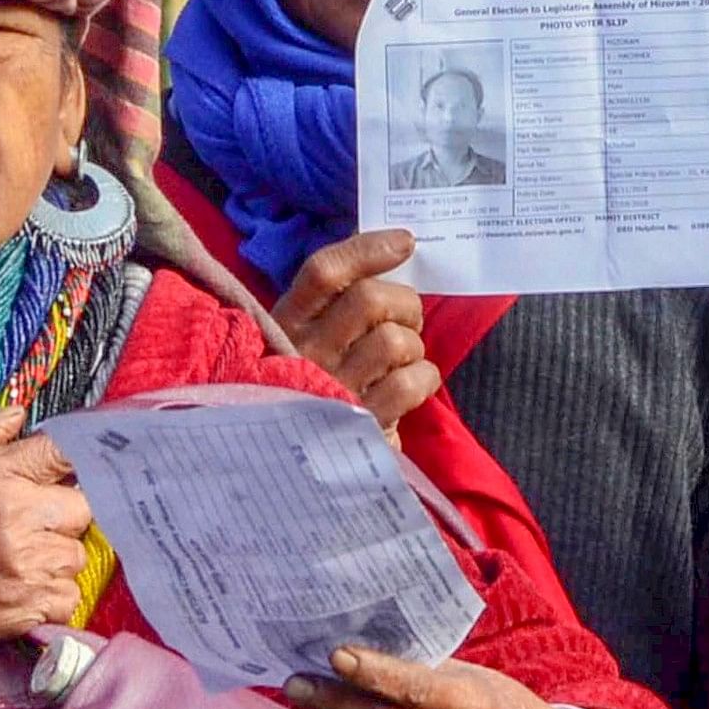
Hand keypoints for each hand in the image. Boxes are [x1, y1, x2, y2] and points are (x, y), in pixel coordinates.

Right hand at [0, 410, 91, 670]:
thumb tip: (19, 413)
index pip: (64, 452)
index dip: (71, 460)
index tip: (62, 472)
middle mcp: (19, 515)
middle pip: (83, 505)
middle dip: (64, 513)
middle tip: (34, 523)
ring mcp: (29, 563)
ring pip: (77, 553)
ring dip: (58, 557)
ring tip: (22, 559)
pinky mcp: (32, 605)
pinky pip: (71, 596)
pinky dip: (54, 597)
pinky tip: (23, 590)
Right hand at [277, 230, 437, 431]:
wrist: (296, 466)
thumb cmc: (313, 387)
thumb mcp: (305, 341)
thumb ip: (334, 304)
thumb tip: (393, 252)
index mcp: (285, 325)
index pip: (323, 273)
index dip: (368, 250)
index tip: (405, 242)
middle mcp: (304, 354)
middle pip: (369, 299)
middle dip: (405, 304)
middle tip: (408, 320)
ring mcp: (332, 390)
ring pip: (395, 340)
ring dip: (413, 345)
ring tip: (403, 360)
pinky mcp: (361, 425)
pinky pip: (409, 383)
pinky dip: (423, 378)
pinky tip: (413, 386)